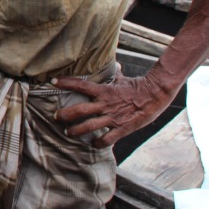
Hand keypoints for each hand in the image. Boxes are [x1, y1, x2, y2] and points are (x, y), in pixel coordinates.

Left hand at [53, 72, 175, 147]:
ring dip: (76, 131)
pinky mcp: (122, 128)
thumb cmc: (138, 86)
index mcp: (104, 91)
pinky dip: (98, 143)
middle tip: (56, 117)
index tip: (53, 81)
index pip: (81, 85)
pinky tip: (94, 144)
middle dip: (65, 114)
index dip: (66, 82)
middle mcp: (105, 104)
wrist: (156, 95)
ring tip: (68, 132)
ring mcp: (113, 118)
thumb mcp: (123, 79)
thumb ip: (115, 74)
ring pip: (89, 126)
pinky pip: (107, 140)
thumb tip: (115, 64)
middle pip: (80, 110)